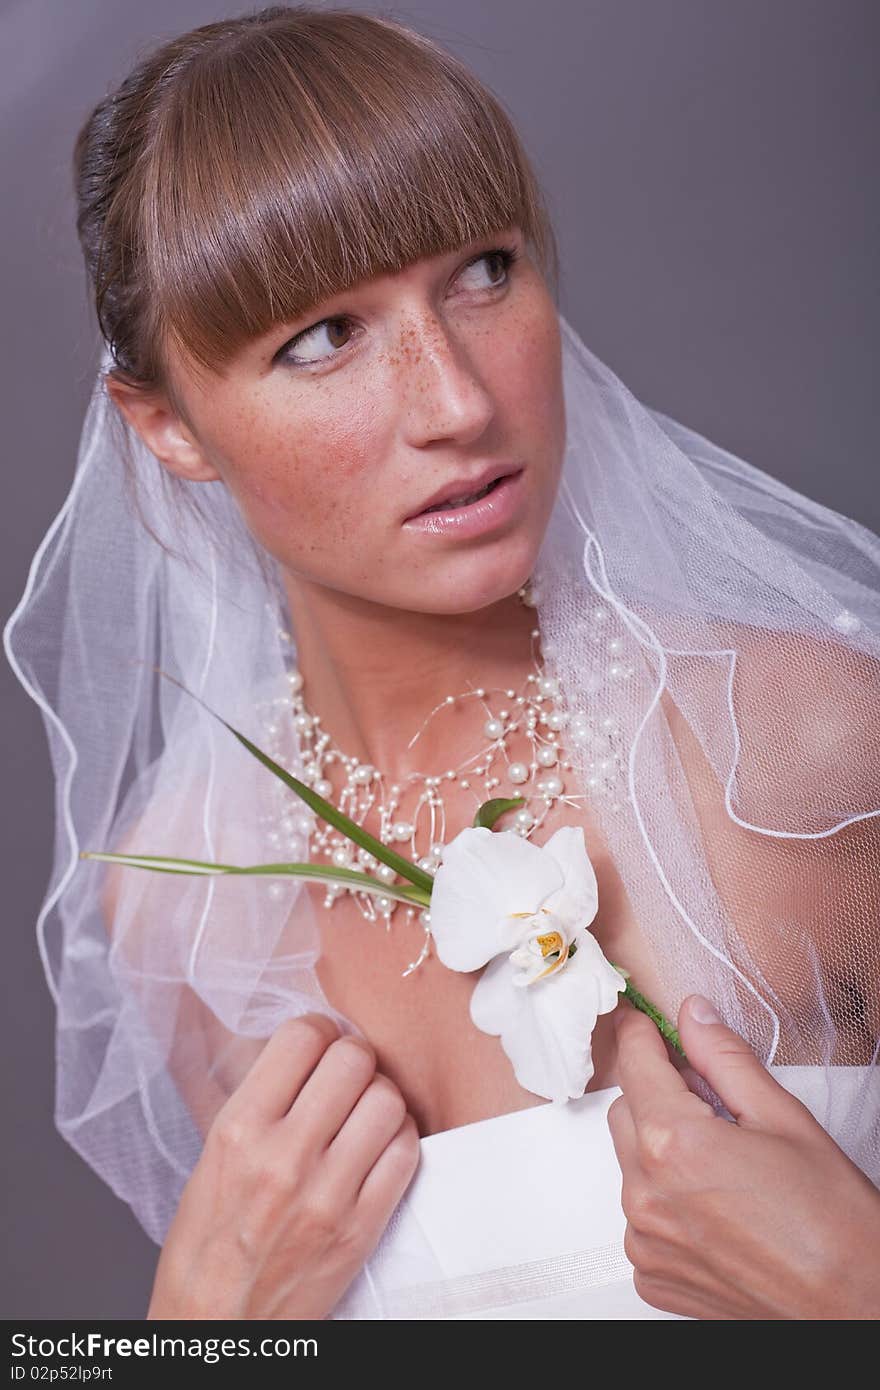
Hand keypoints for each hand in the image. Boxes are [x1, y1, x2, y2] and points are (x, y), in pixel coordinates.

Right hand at [147, 1012, 419, 1319]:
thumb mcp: (211, 1156)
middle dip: (353, 1057)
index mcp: (238, 1131)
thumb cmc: (206, 1244)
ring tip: (364, 1111)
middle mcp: (283, 1157)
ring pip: (387, 1099)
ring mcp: (327, 1194)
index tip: (318, 1043)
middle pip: (352, 1059)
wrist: (216, 1326)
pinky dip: (400, 1137)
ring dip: (381, 1096)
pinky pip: (406, 1152)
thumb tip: (304, 1048)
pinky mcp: (361, 1228)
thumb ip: (258, 1100)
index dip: (317, 1031)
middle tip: (346, 1073)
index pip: (300, 1038)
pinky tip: (380, 1144)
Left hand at [607, 994, 879, 1319]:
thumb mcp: (784, 1118)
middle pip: (626, 1112)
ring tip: (723, 1166)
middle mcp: (647, 1195)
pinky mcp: (652, 1275)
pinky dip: (666, 1201)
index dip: (640, 1035)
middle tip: (708, 1102)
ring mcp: (645, 1241)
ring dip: (661, 1150)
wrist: (853, 1305)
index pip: (635, 1064)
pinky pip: (640, 1216)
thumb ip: (725, 1059)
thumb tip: (694, 1017)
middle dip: (657, 1095)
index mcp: (675, 1144)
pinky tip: (715, 1206)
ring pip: (630, 1164)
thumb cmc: (832, 1221)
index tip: (642, 1023)